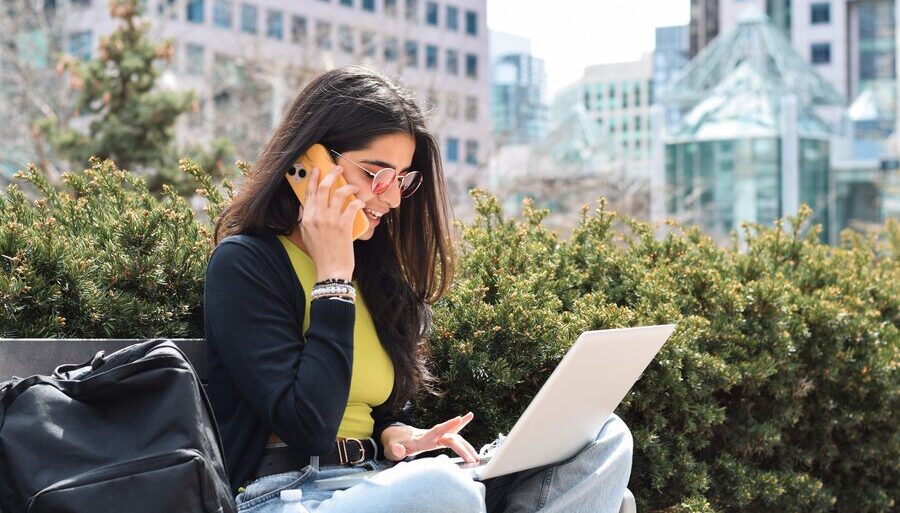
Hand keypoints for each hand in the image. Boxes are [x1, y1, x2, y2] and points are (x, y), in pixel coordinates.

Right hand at [299, 165, 364, 281]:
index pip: (309, 192)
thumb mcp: (306, 236)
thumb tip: (305, 207)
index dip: (314, 178)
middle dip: (332, 174)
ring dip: (348, 186)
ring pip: (339, 193)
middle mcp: (317, 216)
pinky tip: (361, 203)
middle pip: (324, 187)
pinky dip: (358, 202)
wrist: (331, 270)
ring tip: (353, 186)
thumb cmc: (320, 255)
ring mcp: (330, 220)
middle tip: (338, 168)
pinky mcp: (344, 225)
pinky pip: (352, 206)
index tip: (318, 169)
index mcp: (306, 218)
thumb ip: (305, 220)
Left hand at [381, 412, 479, 463]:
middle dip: (463, 447)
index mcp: (421, 437)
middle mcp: (430, 435)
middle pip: (450, 438)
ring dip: (466, 446)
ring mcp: (434, 437)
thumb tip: (399, 450)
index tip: (458, 419)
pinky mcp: (436, 440)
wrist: (394, 435)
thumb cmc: (393, 442)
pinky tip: (469, 425)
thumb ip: (395, 450)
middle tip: (473, 458)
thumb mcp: (390, 448)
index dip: (447, 425)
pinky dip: (461, 432)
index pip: (436, 430)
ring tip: (476, 455)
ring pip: (454, 438)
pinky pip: (451, 437)